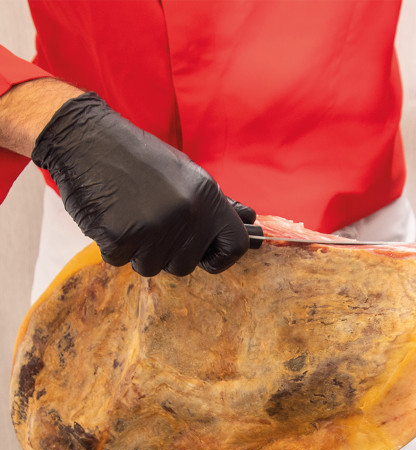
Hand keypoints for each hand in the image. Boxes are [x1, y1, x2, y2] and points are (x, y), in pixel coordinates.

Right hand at [31, 91, 251, 275]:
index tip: (206, 255)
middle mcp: (187, 214)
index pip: (234, 247)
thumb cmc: (138, 159)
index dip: (220, 258)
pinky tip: (110, 215)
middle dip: (168, 252)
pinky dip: (113, 246)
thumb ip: (218, 207)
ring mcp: (154, 227)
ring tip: (130, 215)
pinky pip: (121, 261)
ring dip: (139, 250)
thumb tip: (252, 223)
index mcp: (207, 198)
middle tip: (150, 220)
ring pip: (153, 267)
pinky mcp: (120, 236)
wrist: (85, 137)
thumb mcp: (187, 177)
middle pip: (187, 265)